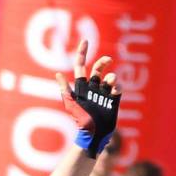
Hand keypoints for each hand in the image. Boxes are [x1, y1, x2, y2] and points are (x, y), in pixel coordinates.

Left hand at [57, 40, 119, 156]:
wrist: (93, 135)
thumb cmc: (79, 121)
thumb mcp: (70, 104)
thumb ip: (65, 89)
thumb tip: (57, 74)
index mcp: (81, 87)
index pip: (81, 66)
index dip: (82, 53)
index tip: (85, 41)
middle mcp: (93, 88)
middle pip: (98, 68)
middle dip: (103, 62)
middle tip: (108, 61)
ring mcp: (103, 94)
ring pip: (110, 77)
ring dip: (111, 76)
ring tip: (111, 82)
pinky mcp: (114, 100)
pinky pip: (118, 88)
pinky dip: (117, 86)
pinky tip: (115, 90)